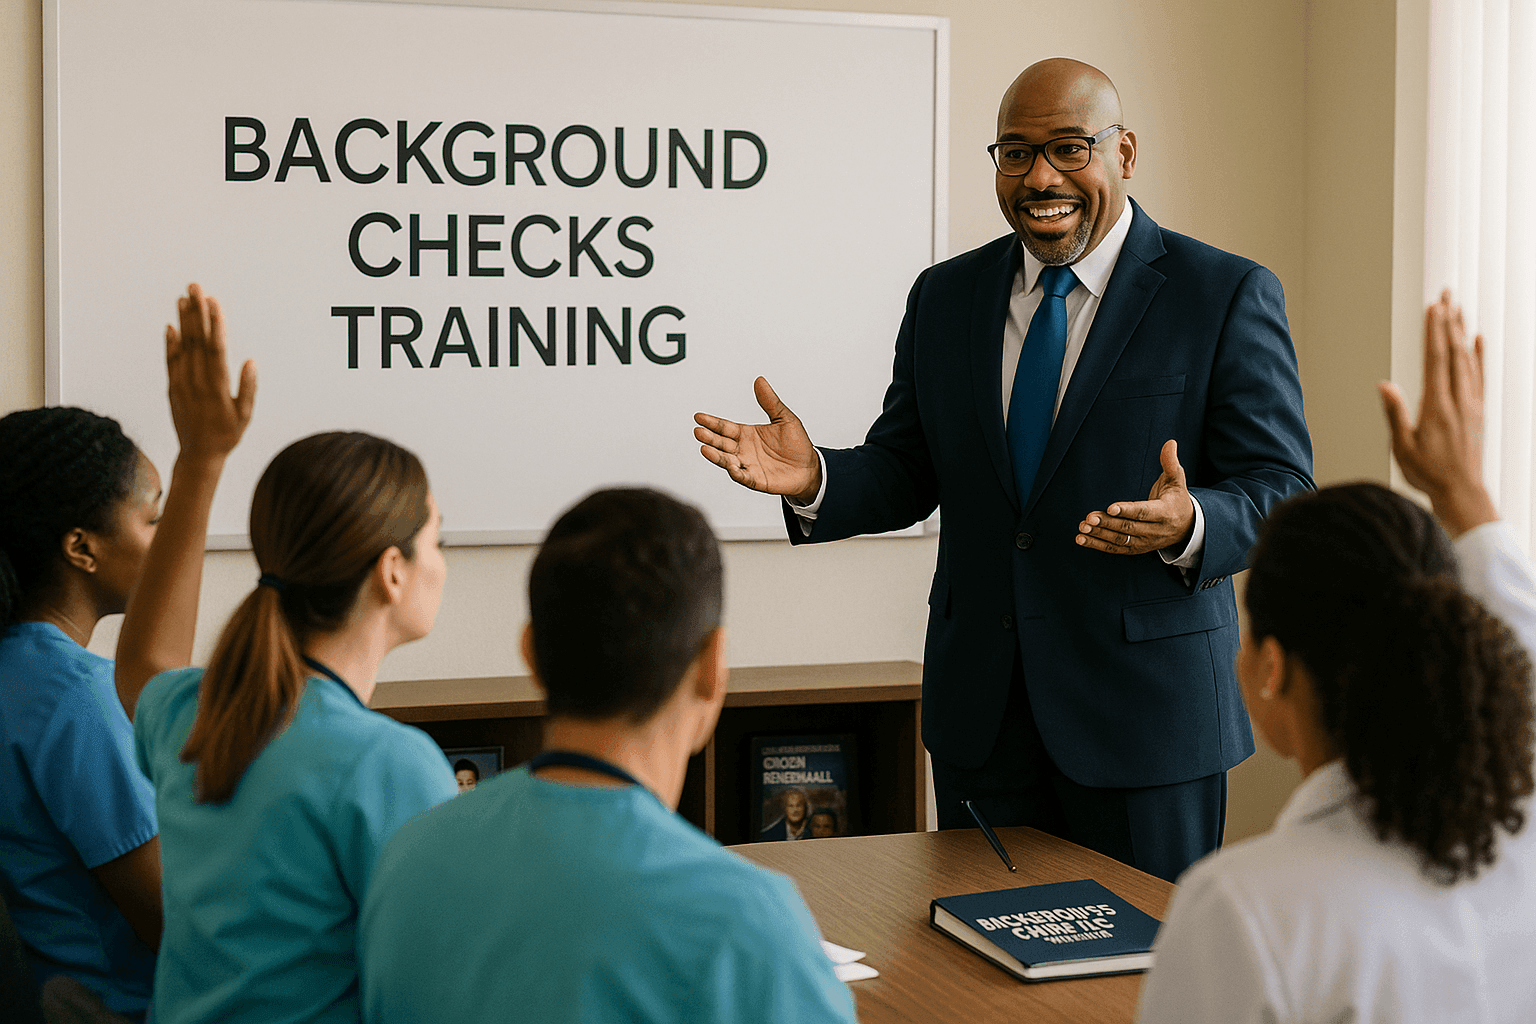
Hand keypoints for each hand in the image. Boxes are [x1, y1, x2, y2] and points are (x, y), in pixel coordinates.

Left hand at [166, 283, 255, 462]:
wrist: (197, 455)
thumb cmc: (227, 435)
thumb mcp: (245, 415)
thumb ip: (248, 387)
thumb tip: (250, 361)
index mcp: (217, 386)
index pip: (215, 347)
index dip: (214, 323)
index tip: (213, 302)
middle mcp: (197, 381)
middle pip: (196, 340)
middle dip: (196, 311)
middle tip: (195, 286)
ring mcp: (182, 383)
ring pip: (182, 346)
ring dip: (183, 320)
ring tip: (183, 297)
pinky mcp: (173, 387)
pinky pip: (171, 360)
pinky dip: (170, 342)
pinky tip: (171, 325)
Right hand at [694, 377, 821, 502]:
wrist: (809, 468)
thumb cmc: (797, 445)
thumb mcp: (785, 418)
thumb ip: (770, 401)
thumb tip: (760, 381)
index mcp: (747, 434)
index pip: (725, 427)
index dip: (712, 422)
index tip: (699, 417)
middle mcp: (744, 450)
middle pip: (721, 443)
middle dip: (709, 438)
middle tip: (699, 432)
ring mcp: (748, 465)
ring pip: (727, 460)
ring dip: (716, 456)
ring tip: (705, 449)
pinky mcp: (756, 479)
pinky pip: (744, 477)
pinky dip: (737, 473)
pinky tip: (732, 467)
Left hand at [1076, 440, 1194, 554]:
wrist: (1187, 527)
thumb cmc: (1177, 499)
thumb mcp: (1177, 480)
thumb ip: (1170, 463)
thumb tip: (1170, 443)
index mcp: (1165, 513)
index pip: (1144, 512)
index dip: (1127, 510)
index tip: (1110, 507)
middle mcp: (1155, 530)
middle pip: (1128, 528)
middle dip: (1107, 523)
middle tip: (1089, 517)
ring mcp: (1145, 542)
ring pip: (1120, 540)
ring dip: (1099, 534)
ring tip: (1082, 527)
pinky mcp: (1136, 549)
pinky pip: (1115, 548)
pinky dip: (1097, 545)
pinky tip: (1081, 539)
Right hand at [1378, 290, 1496, 536]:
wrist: (1462, 492)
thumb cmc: (1429, 473)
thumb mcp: (1402, 446)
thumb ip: (1395, 413)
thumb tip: (1385, 385)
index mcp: (1437, 406)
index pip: (1436, 359)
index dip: (1434, 331)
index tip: (1433, 308)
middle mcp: (1458, 400)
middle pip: (1454, 351)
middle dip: (1449, 321)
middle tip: (1446, 295)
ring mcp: (1471, 403)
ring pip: (1467, 359)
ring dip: (1461, 332)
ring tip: (1457, 308)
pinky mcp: (1478, 410)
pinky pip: (1480, 375)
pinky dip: (1479, 355)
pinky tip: (1478, 340)